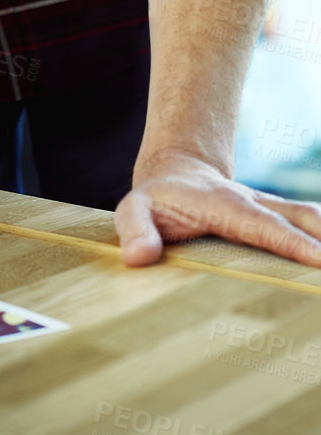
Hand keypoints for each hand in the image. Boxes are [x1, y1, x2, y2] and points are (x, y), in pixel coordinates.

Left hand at [115, 150, 320, 267]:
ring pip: (308, 217)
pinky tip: (320, 261)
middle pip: (297, 218)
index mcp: (222, 204)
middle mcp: (252, 201)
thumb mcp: (133, 210)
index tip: (319, 259)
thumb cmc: (156, 200)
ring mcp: (268, 207)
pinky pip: (306, 224)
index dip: (289, 241)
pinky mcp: (277, 215)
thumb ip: (135, 230)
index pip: (260, 224)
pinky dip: (320, 236)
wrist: (176, 173)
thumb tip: (139, 257)